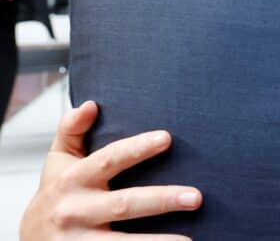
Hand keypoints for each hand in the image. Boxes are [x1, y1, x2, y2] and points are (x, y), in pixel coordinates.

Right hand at [20, 101, 201, 239]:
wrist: (29, 239)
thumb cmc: (56, 194)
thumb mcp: (58, 161)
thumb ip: (72, 130)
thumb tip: (89, 105)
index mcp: (73, 179)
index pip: (109, 159)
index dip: (137, 148)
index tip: (167, 137)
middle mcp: (75, 210)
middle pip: (124, 204)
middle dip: (161, 200)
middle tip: (197, 197)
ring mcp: (78, 240)